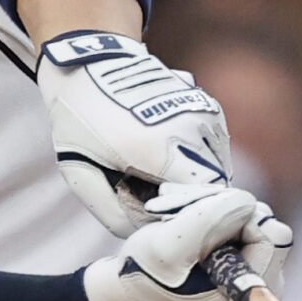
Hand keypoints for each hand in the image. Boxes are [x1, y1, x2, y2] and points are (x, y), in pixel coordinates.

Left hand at [36, 31, 230, 235]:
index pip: (203, 202)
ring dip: (198, 179)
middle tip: (156, 197)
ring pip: (219, 168)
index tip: (163, 217)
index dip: (187, 217)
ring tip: (159, 172)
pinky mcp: (209, 106)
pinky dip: (200, 158)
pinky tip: (168, 152)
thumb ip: (118, 215)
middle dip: (191, 200)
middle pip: (214, 187)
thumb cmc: (82, 122)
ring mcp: (204, 113)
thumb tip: (153, 234)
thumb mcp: (83, 176)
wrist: (88, 65)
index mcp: (158, 148)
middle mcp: (191, 128)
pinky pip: (216, 148)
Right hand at [82, 187, 292, 300]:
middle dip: (226, 209)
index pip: (272, 234)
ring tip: (179, 218)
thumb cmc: (142, 278)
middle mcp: (258, 284)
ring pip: (251, 216)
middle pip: (266, 222)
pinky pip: (238, 219)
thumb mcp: (169, 246)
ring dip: (214, 208)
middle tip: (186, 214)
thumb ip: (212, 220)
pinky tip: (184, 220)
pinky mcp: (237, 258)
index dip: (236, 218)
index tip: (197, 223)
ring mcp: (249, 270)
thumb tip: (247, 201)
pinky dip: (211, 212)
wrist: (124, 292)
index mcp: (249, 293)